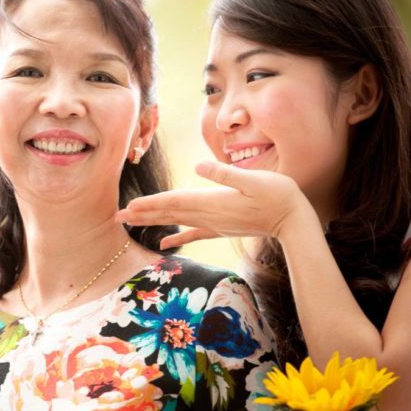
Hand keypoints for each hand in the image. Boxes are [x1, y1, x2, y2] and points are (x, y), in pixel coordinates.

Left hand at [115, 161, 307, 247]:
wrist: (294, 220)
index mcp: (213, 201)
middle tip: (117, 217)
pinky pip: (194, 233)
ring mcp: (215, 223)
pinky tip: (163, 243)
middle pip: (169, 213)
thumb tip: (199, 167)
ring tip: (131, 222)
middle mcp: (210, 215)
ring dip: (153, 221)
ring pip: (177, 222)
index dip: (151, 203)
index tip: (129, 207)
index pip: (175, 202)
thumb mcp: (254, 180)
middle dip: (142, 214)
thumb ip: (226, 174)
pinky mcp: (222, 227)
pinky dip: (177, 237)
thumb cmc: (278, 194)